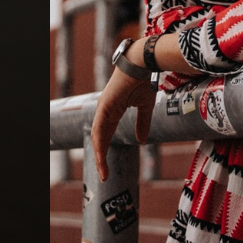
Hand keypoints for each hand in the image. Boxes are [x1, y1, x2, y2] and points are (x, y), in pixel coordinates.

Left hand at [90, 40, 154, 181]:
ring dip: (99, 154)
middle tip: (104, 176)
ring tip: (103, 171)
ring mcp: (103, 108)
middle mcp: (104, 111)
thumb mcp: (145, 107)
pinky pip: (100, 127)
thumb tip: (141, 141)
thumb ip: (142, 123)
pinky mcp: (105, 105)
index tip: (108, 170)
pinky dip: (99, 141)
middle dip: (100, 159)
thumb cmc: (142, 81)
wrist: (142, 65)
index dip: (105, 152)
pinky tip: (100, 154)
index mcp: (112, 112)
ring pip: (97, 136)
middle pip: (99, 139)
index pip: (105, 136)